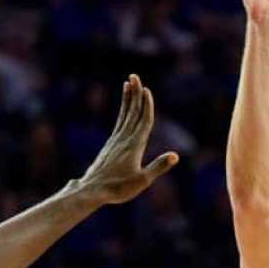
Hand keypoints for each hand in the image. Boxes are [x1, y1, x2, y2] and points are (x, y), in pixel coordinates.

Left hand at [77, 74, 177, 204]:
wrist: (93, 190)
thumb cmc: (118, 188)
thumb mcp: (142, 180)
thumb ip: (158, 167)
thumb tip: (175, 155)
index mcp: (135, 145)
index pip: (144, 121)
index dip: (147, 105)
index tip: (147, 90)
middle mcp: (125, 139)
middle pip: (133, 112)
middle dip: (135, 94)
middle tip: (135, 76)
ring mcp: (116, 140)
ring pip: (125, 114)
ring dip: (128, 98)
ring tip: (129, 83)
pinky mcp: (111, 144)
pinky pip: (119, 122)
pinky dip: (123, 111)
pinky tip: (124, 107)